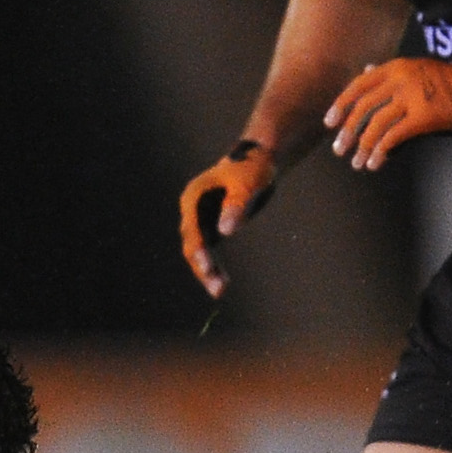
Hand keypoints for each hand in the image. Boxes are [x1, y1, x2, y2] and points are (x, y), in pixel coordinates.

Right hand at [176, 141, 277, 297]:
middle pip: (192, 243)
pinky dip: (214, 267)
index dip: (200, 249)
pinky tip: (222, 284)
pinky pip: (208, 252)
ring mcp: (201, 220)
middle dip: (203, 266)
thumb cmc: (254, 168)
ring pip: (198, 252)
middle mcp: (193, 210)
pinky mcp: (211, 228)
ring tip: (220, 292)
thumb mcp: (249, 184)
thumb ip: (237, 206)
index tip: (208, 267)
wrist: (259, 160)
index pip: (193, 227)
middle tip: (218, 288)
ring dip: (207, 271)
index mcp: (195, 196)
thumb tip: (225, 231)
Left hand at [326, 57, 451, 170]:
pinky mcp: (423, 117)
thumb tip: (366, 68)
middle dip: (348, 131)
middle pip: (363, 107)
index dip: (341, 105)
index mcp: (397, 67)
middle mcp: (400, 79)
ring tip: (356, 163)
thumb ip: (391, 73)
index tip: (329, 122)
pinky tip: (375, 163)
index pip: (358, 85)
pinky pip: (393, 138)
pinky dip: (380, 152)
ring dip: (362, 146)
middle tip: (339, 149)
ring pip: (375, 125)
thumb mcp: (418, 69)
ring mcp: (412, 97)